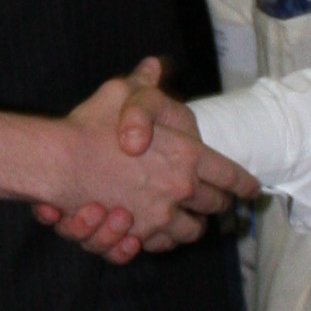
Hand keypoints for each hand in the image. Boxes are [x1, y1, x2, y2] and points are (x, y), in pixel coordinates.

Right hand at [41, 60, 259, 260]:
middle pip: (215, 206)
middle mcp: (181, 189)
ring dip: (191, 225)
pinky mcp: (138, 236)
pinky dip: (162, 240)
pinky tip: (158, 231)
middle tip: (218, 201)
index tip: (251, 189)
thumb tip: (153, 66)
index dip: (244, 183)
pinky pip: (161, 245)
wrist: (58, 163)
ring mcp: (161, 216)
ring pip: (190, 232)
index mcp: (188, 155)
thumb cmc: (89, 126)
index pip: (231, 175)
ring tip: (187, 219)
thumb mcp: (119, 92)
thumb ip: (142, 84)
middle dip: (219, 204)